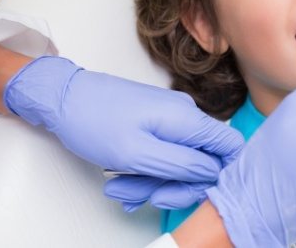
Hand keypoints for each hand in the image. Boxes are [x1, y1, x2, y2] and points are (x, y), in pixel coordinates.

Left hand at [3, 56, 243, 209]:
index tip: (193, 190)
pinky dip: (146, 171)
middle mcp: (185, 116)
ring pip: (179, 161)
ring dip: (153, 182)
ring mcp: (171, 119)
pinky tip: (123, 180)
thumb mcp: (138, 153)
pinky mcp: (157, 123)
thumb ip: (181, 165)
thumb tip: (213, 172)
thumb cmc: (94, 120)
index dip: (220, 173)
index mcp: (187, 118)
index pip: (230, 145)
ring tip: (121, 188)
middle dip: (174, 185)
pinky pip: (163, 154)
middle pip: (202, 161)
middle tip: (145, 197)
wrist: (64, 98)